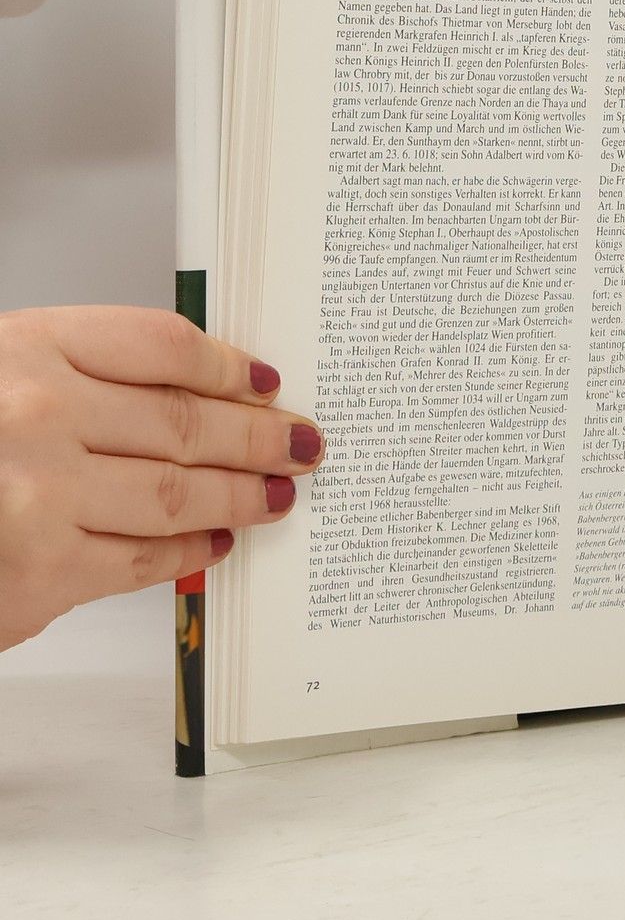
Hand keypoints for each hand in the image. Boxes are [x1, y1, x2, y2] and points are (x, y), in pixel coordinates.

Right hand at [0, 306, 321, 650]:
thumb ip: (74, 379)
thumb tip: (191, 392)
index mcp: (27, 349)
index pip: (164, 348)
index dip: (228, 365)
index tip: (264, 380)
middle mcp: (38, 414)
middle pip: (189, 421)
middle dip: (259, 435)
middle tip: (302, 440)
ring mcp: (41, 495)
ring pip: (180, 492)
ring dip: (243, 494)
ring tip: (277, 491)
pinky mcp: (39, 572)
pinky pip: (143, 559)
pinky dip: (191, 552)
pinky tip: (215, 542)